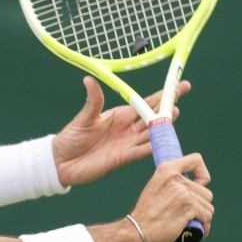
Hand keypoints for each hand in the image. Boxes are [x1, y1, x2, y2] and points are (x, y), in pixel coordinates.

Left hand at [52, 76, 190, 186]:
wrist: (61, 161)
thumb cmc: (71, 137)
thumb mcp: (84, 117)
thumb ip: (93, 101)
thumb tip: (89, 79)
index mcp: (120, 115)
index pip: (146, 103)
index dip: (162, 96)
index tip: (179, 86)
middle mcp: (128, 128)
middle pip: (153, 117)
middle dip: (168, 107)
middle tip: (180, 98)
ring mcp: (128, 143)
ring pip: (151, 133)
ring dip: (163, 126)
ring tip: (174, 113)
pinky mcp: (123, 157)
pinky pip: (142, 151)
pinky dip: (153, 146)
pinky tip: (163, 140)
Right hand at [129, 153, 213, 241]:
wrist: (136, 232)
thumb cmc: (146, 215)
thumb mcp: (155, 188)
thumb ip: (172, 183)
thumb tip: (194, 184)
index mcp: (166, 170)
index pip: (196, 160)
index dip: (202, 174)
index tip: (198, 185)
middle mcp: (175, 178)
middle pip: (206, 192)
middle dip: (200, 206)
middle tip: (186, 215)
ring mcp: (182, 193)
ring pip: (208, 207)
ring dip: (201, 218)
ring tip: (189, 224)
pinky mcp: (188, 207)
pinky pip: (206, 217)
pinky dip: (203, 227)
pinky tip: (195, 231)